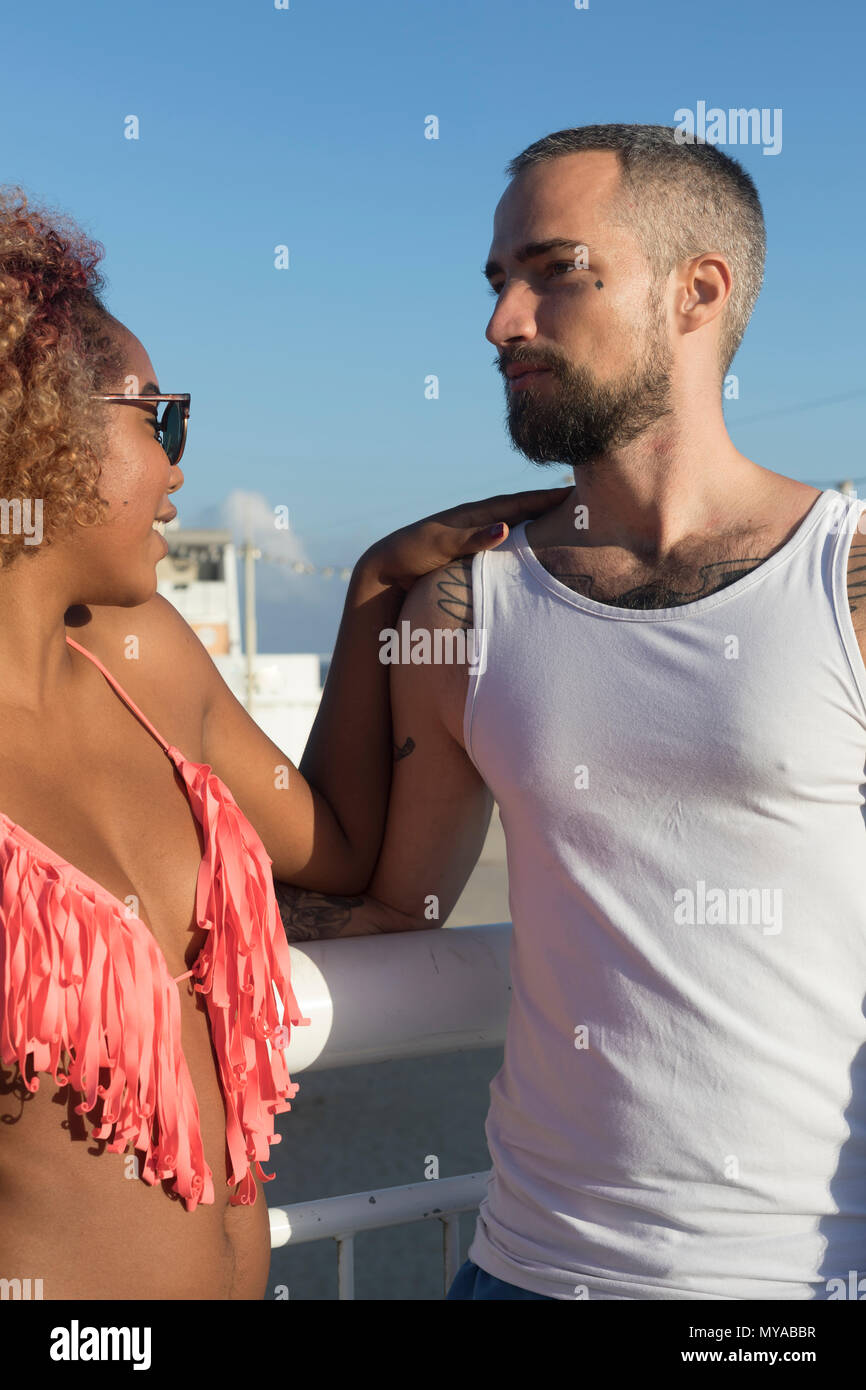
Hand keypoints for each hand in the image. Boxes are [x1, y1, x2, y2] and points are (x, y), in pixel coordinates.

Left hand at [359, 485, 572, 590]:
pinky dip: (521, 539)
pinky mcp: (469, 549)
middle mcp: (476, 519)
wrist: (385, 568)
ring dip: (537, 521)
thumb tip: (506, 527)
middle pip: (520, 509)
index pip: (518, 502)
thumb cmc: (410, 554)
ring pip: (513, 523)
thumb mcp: (442, 545)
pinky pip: (503, 540)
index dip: (546, 498)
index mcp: (473, 513)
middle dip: (549, 505)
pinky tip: (531, 546)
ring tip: (565, 521)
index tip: (576, 494)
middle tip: (580, 504)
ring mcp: (473, 533)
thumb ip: (473, 538)